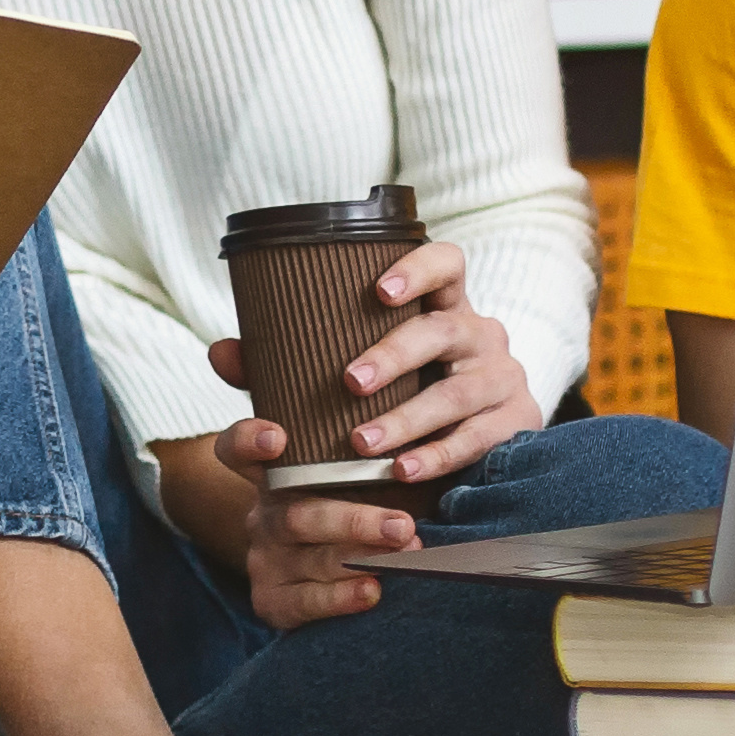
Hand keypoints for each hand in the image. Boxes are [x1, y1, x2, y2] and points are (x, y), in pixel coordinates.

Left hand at [228, 245, 547, 488]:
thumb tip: (219, 352)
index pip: (448, 264)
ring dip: (407, 419)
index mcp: (443, 307)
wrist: (471, 443)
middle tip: (350, 382)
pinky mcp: (515, 424)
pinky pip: (477, 439)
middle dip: (394, 355)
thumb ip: (285, 362)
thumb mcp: (352, 371)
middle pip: (442, 330)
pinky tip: (402, 470)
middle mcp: (479, 334)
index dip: (419, 268)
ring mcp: (502, 378)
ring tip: (364, 442)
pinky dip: (437, 455)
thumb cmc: (399, 393)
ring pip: (457, 393)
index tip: (378, 290)